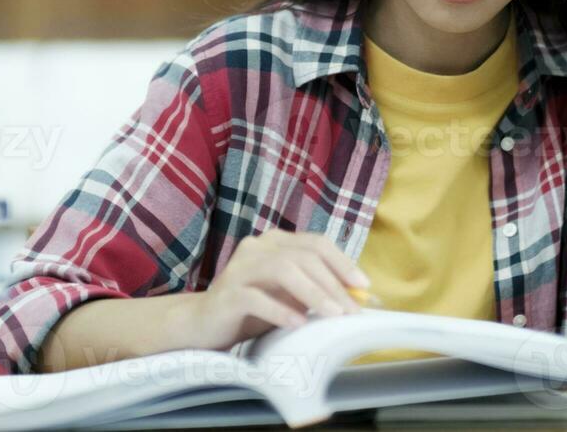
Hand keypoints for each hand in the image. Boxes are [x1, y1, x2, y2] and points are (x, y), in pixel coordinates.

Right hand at [189, 229, 368, 349]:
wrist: (202, 323)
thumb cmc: (252, 310)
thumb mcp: (289, 297)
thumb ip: (317, 291)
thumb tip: (360, 299)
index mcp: (275, 242)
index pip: (316, 243)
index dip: (342, 262)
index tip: (364, 287)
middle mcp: (257, 247)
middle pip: (303, 256)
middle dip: (333, 283)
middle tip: (353, 310)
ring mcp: (239, 268)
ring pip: (283, 270)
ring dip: (313, 293)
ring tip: (333, 315)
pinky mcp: (226, 293)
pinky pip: (256, 297)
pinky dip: (281, 310)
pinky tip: (299, 323)